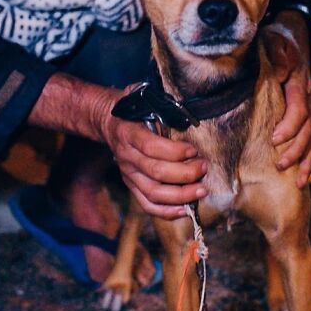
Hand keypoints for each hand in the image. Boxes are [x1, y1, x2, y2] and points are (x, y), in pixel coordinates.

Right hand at [97, 90, 207, 218]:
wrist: (106, 121)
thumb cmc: (130, 109)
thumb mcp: (139, 98)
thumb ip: (159, 103)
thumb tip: (184, 110)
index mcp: (129, 133)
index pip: (151, 146)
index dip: (174, 151)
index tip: (193, 150)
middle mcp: (127, 156)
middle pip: (156, 172)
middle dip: (185, 173)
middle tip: (203, 168)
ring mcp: (128, 174)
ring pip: (153, 193)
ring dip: (181, 195)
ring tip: (201, 189)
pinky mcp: (131, 185)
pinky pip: (147, 205)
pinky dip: (166, 211)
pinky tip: (185, 209)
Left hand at [264, 12, 310, 187]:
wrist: (290, 37)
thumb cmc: (276, 40)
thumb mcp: (274, 40)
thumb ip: (278, 54)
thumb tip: (282, 72)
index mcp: (299, 82)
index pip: (298, 108)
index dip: (289, 125)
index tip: (274, 138)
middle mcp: (307, 98)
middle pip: (307, 129)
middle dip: (295, 149)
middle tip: (279, 163)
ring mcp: (307, 108)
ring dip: (303, 159)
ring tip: (294, 178)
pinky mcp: (302, 116)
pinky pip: (309, 140)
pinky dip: (306, 160)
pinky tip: (300, 178)